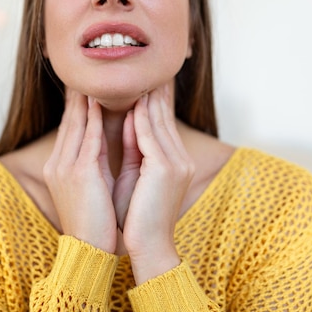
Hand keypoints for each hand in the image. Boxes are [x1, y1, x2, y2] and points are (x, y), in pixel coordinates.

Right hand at [43, 89, 117, 252]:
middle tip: (86, 70)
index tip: (85, 84)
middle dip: (78, 94)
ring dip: (86, 98)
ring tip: (93, 76)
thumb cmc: (96, 221)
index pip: (69, 128)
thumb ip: (96, 159)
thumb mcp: (93, 185)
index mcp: (60, 167)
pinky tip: (99, 100)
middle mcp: (58, 163)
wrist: (90, 251)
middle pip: (68, 119)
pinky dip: (93, 116)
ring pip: (76, 123)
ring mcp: (66, 166)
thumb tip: (104, 137)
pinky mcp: (80, 172)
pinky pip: (89, 136)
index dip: (77, 104)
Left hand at [121, 84, 194, 282]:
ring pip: (158, 121)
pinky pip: (149, 135)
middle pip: (164, 115)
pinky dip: (140, 117)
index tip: (143, 77)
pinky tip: (133, 101)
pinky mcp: (164, 168)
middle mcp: (180, 158)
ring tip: (137, 74)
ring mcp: (175, 163)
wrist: (147, 246)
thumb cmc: (137, 214)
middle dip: (153, 90)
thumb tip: (131, 117)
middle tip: (144, 65)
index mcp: (176, 161)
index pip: (163, 121)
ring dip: (146, 96)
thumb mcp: (137, 173)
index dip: (154, 98)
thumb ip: (135, 146)